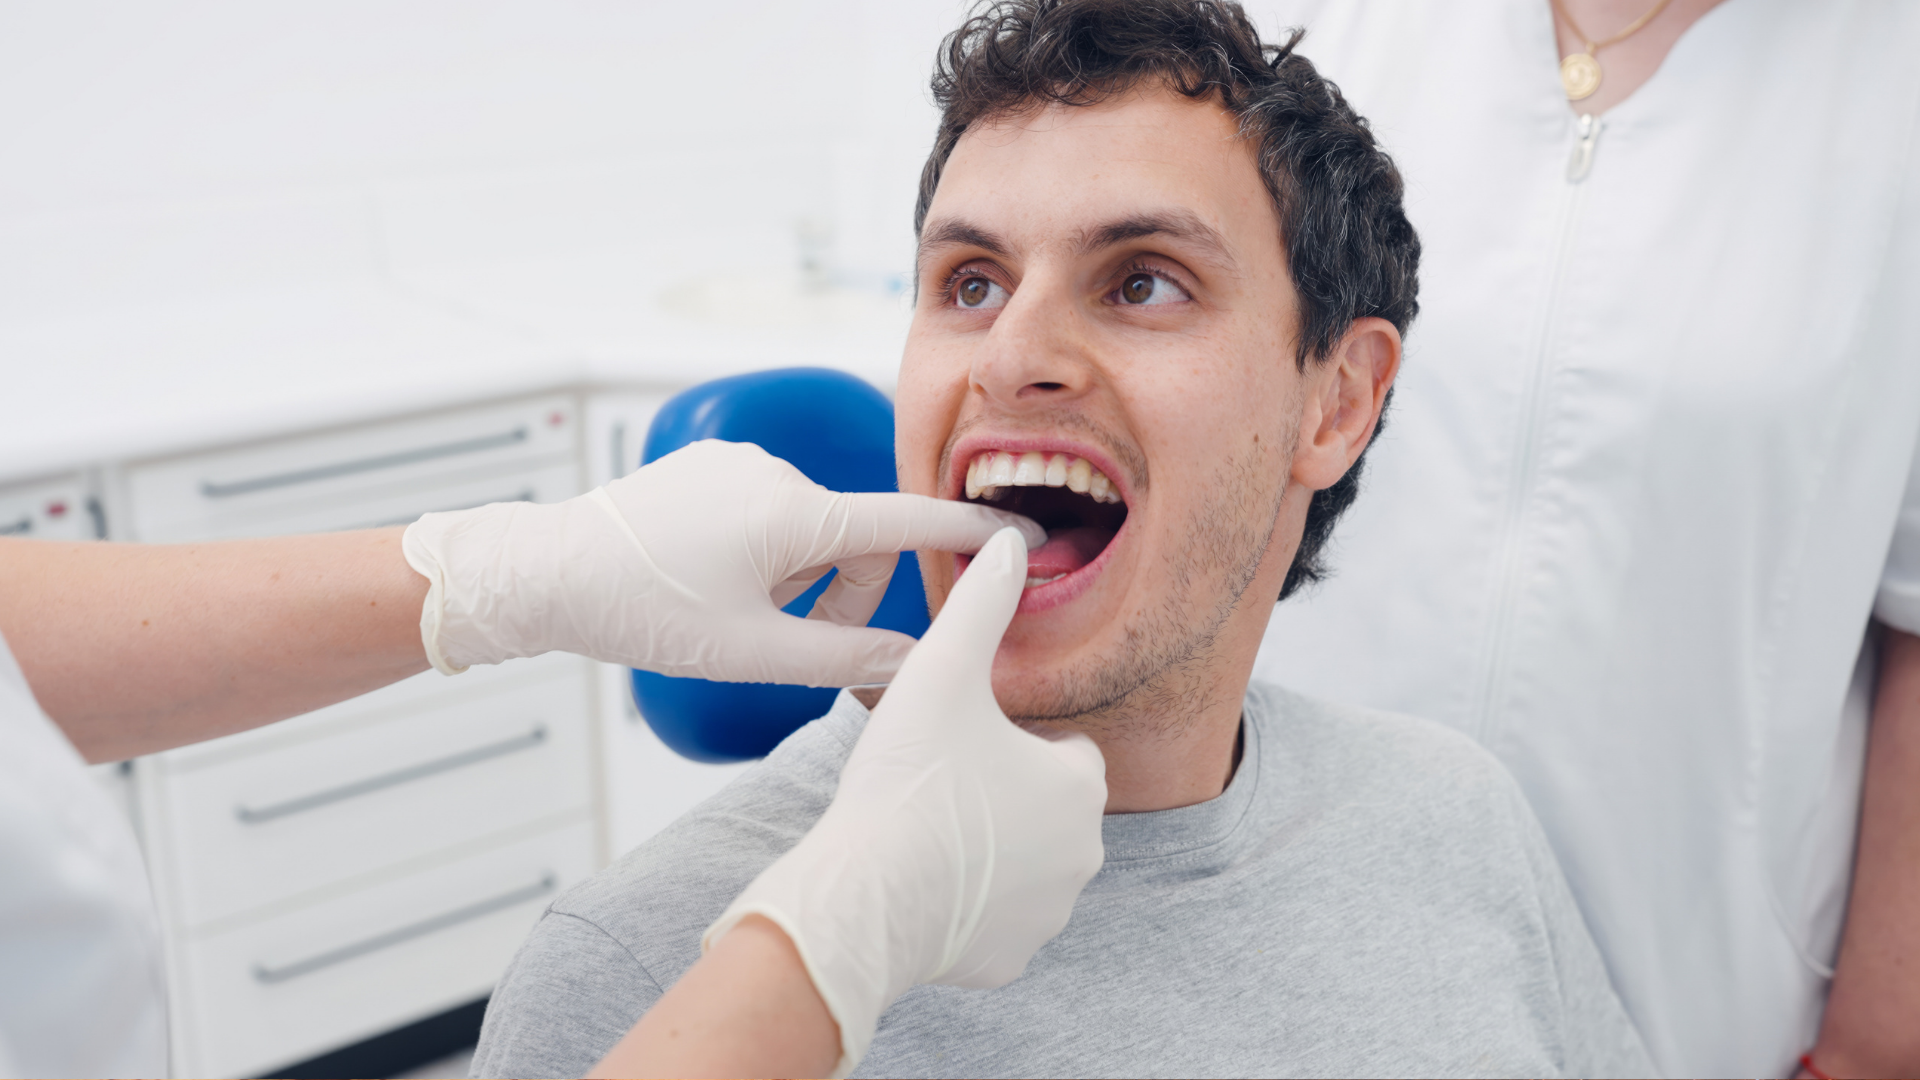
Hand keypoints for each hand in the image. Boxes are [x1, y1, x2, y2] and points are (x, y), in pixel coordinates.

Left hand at [400, 439, 1041, 685]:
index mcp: (797, 514)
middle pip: (852, 539)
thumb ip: (846, 657)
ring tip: (729, 612)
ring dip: (792, 577)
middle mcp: (776, 474)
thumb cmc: (643, 613)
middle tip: (784, 641)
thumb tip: (916, 664)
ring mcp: (739, 464)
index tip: (1018, 531)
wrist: (545, 572)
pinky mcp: (708, 467)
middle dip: (837, 593)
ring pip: (806, 531)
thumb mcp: (753, 652)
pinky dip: (760, 552)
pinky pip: (765, 511)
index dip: (967, 530)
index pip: (907, 521)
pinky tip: (707, 581)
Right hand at [702, 526, 1107, 1075]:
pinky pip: (997, 921)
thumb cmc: (907, 782)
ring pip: (1027, 866)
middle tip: (943, 785)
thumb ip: (981, 604)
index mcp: (1077, 784)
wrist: (864, 895)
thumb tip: (1008, 541)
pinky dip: (970, 905)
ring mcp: (1048, 914)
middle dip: (1007, 796)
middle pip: (1049, 809)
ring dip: (992, 849)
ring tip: (930, 831)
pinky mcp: (1008, 959)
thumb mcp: (942, 672)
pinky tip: (925, 880)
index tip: (967, 743)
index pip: (1067, 750)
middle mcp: (1082, 853)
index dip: (1016, 740)